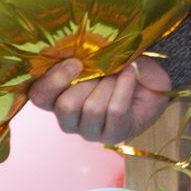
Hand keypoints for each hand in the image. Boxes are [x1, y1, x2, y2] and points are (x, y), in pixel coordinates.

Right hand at [28, 54, 175, 144]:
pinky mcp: (114, 135)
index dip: (54, 80)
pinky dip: (124, 87)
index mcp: (55, 100)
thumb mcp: (93, 58)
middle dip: (89, 81)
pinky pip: (115, 110)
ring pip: (92, 108)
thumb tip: (72, 55)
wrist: (150, 76)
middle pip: (66, 105)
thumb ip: (77, 59)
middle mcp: (68, 120)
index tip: (76, 62)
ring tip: (119, 73)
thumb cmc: (116, 66)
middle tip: (104, 69)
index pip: (39, 97)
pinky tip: (130, 74)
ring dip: (109, 84)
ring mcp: (90, 132)